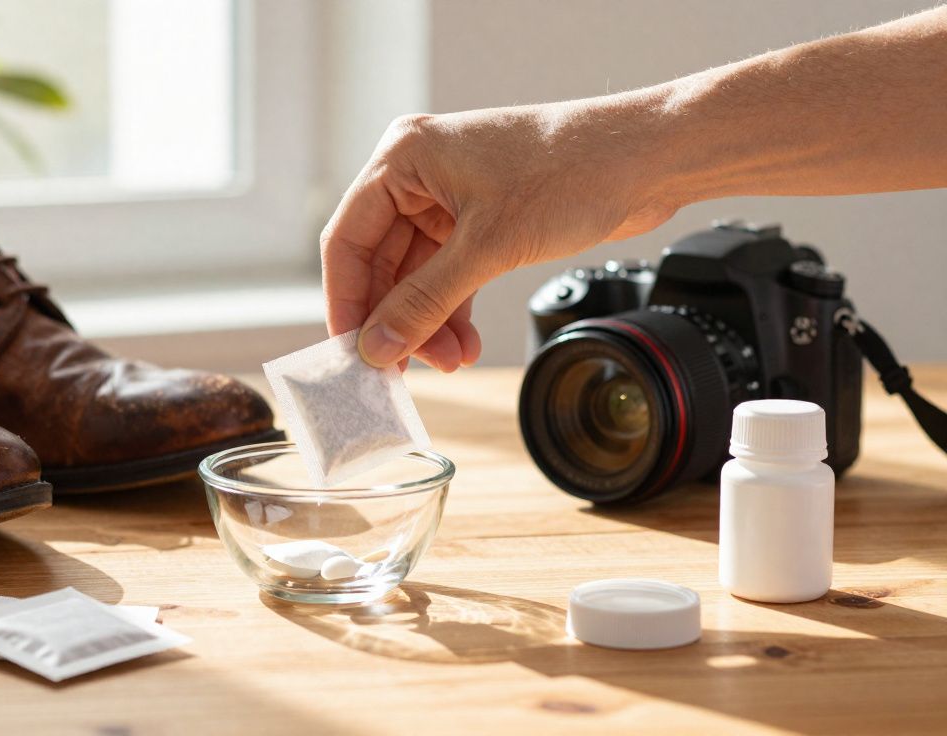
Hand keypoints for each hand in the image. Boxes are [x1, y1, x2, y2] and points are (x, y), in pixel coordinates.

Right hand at [320, 101, 678, 370]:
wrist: (648, 158)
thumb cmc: (572, 171)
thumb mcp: (488, 248)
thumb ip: (424, 303)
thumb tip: (377, 347)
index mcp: (404, 157)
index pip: (348, 239)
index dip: (347, 301)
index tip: (353, 353)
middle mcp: (420, 173)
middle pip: (382, 262)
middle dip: (398, 319)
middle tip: (403, 368)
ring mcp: (451, 196)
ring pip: (418, 275)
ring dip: (430, 322)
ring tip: (450, 361)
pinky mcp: (482, 218)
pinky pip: (449, 274)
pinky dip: (454, 310)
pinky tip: (464, 343)